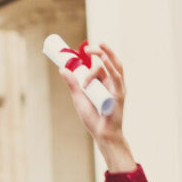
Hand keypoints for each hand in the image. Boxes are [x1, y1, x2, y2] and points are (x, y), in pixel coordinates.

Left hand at [57, 41, 134, 171]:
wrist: (102, 133)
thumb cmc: (93, 118)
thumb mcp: (79, 98)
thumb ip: (73, 83)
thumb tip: (62, 68)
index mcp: (103, 83)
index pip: (98, 66)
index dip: (91, 57)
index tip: (80, 51)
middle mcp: (111, 83)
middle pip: (107, 62)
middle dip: (99, 52)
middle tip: (87, 48)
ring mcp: (117, 87)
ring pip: (113, 66)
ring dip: (105, 55)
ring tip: (93, 48)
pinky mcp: (119, 93)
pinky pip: (116, 77)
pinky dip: (110, 67)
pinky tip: (103, 60)